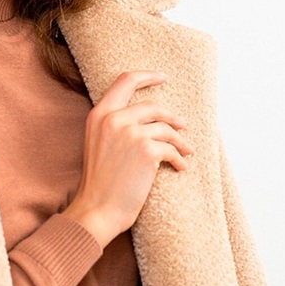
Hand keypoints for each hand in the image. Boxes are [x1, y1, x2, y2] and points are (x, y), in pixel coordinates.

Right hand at [61, 70, 193, 247]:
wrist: (97, 209)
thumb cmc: (100, 182)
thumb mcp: (98, 143)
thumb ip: (114, 125)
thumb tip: (145, 118)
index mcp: (99, 114)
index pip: (125, 81)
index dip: (146, 76)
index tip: (162, 77)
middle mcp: (113, 118)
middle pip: (154, 106)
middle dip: (173, 117)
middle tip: (183, 125)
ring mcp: (130, 132)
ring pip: (167, 129)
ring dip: (180, 142)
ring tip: (186, 152)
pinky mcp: (146, 150)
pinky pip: (172, 149)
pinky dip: (179, 159)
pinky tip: (180, 168)